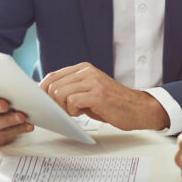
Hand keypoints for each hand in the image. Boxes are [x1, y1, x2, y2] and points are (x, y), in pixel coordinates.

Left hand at [39, 62, 168, 129]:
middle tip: (65, 111)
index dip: (43, 91)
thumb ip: (72, 89)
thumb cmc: (113, 104)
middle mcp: (87, 71)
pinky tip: (83, 113)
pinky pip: (71, 101)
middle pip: (53, 85)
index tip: (43, 103)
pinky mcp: (97, 94)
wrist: (138, 109)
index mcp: (83, 68)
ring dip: (64, 107)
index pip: (52, 76)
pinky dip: (73, 111)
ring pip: (59, 93)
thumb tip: (48, 95)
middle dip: (53, 102)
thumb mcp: (89, 91)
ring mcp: (92, 81)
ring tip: (77, 111)